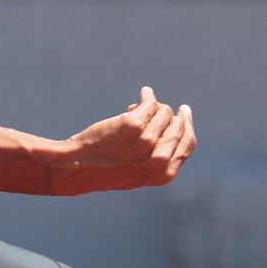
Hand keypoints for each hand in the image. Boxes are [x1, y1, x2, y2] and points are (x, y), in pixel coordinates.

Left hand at [51, 87, 194, 194]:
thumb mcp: (138, 173)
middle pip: (178, 126)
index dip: (186, 127)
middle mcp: (158, 159)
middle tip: (160, 110)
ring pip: (164, 113)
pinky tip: (144, 93)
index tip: (183, 115)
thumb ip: (157, 158)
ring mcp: (147, 141)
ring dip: (155, 106)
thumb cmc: (106, 170)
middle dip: (171, 116)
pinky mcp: (133, 125)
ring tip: (137, 107)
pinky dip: (148, 96)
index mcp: (164, 174)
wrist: (78, 168)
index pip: (188, 144)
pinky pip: (150, 104)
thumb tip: (175, 129)